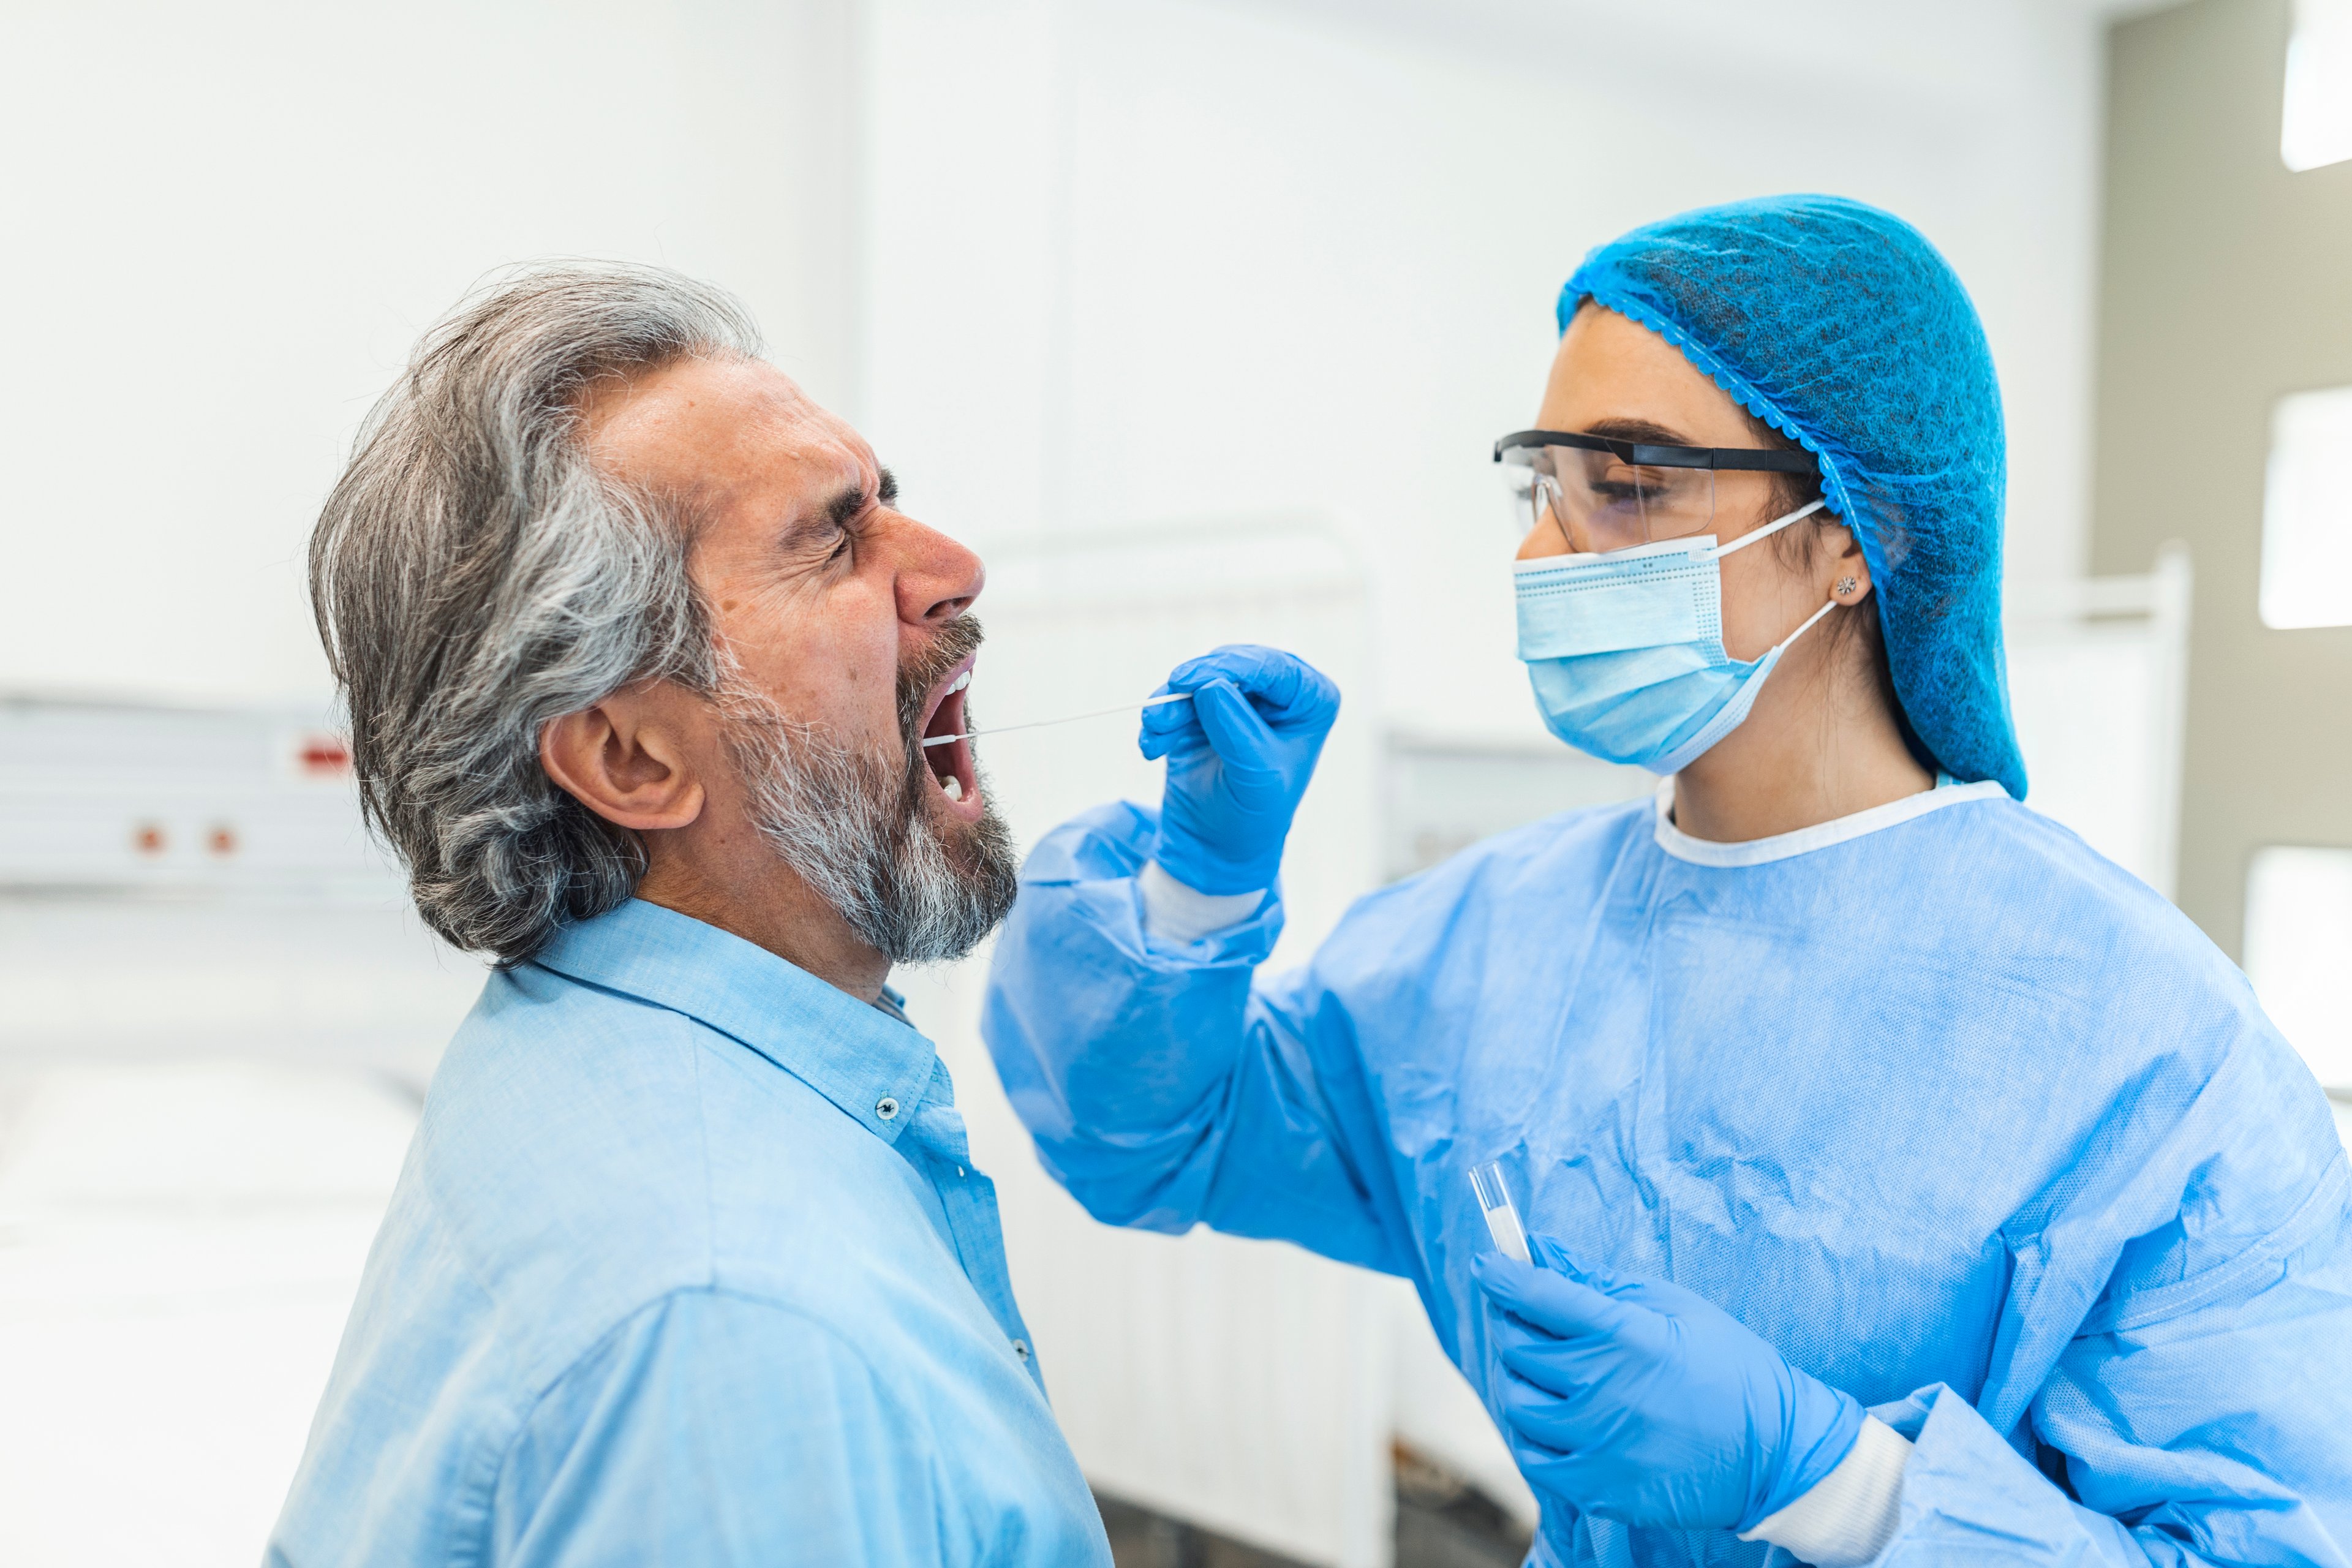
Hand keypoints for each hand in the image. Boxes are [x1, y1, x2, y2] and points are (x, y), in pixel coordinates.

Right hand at [1139, 644, 1340, 895]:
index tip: (1189, 681)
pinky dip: (1160, 721)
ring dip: (1169, 707)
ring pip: (1196, 678)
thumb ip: (1236, 727)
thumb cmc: (1254, 813)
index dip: (1231, 667)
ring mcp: (1238, 696)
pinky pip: (1175, 697)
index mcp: (1310, 700)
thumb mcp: (1256, 774)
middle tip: (1160, 711)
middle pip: (1230, 663)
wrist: (1219, 845)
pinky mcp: (1203, 709)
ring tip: (1155, 736)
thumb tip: (1208, 684)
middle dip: (1191, 686)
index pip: (1272, 667)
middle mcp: (1278, 691)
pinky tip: (1153, 747)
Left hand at [1473, 1236, 1862, 1533]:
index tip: (1488, 1266)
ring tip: (1546, 1373)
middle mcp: (1603, 1389)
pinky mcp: (1601, 1489)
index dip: (1502, 1274)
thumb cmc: (1729, 1367)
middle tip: (1530, 1320)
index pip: (1536, 1295)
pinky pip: (1535, 1459)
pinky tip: (1555, 1420)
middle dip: (1514, 1324)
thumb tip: (1541, 1248)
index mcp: (1625, 1336)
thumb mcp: (1674, 1306)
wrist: (1779, 1454)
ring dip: (1520, 1380)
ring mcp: (1599, 1445)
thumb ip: (1600, 1280)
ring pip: (1517, 1403)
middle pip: (1518, 1347)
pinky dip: (1534, 1435)